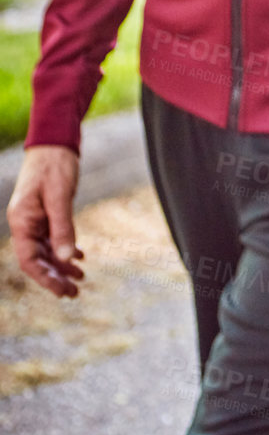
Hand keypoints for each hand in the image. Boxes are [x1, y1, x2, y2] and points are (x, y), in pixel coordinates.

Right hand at [6, 145, 83, 297]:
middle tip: (75, 292)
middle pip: (38, 259)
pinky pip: (53, 238)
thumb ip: (62, 227)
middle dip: (55, 277)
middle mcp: (25, 223)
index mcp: (22, 221)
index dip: (45, 278)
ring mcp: (34, 219)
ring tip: (81, 278)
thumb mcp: (60, 196)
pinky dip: (65, 248)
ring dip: (61, 265)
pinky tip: (79, 256)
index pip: (30, 260)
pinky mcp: (45, 213)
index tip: (63, 291)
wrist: (55, 142)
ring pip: (46, 250)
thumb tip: (64, 259)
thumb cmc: (55, 166)